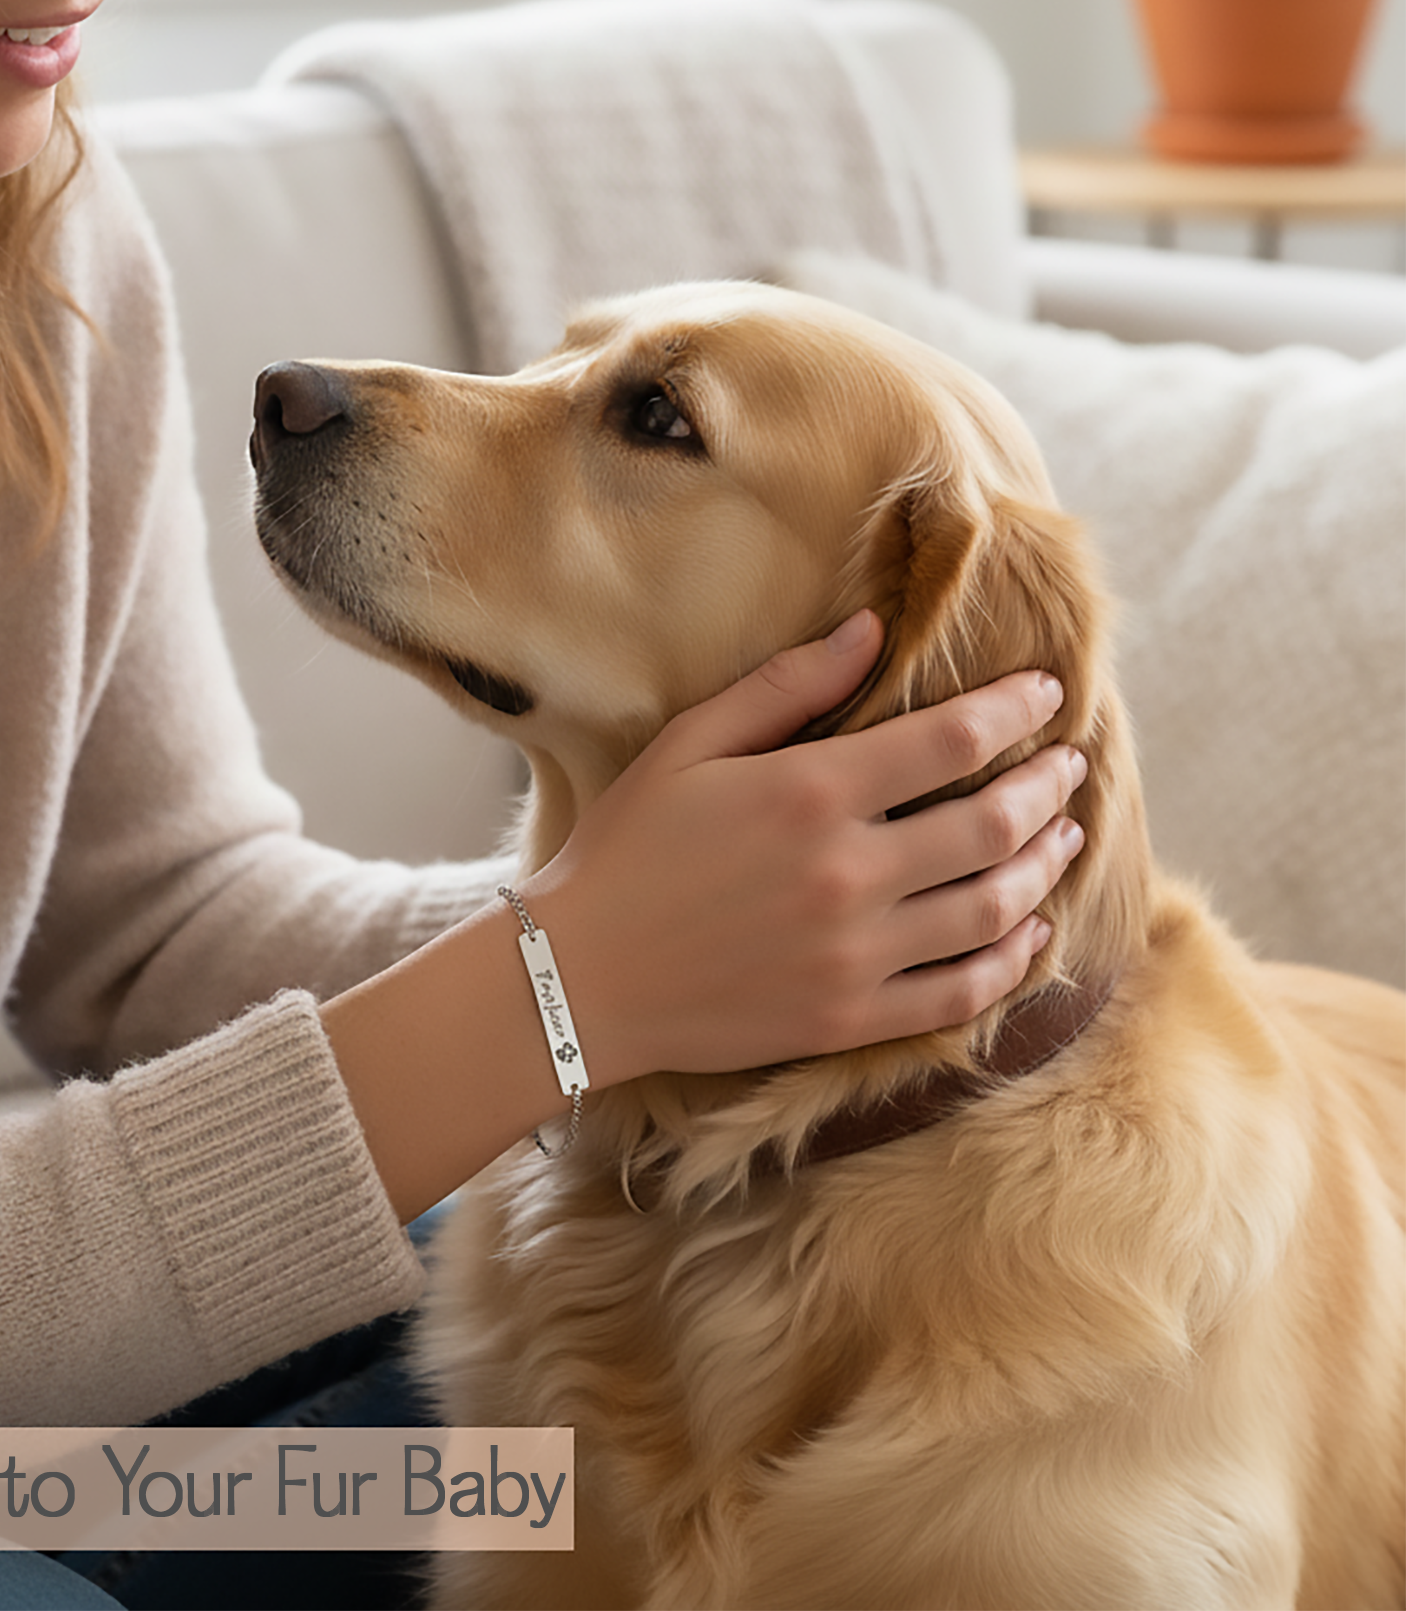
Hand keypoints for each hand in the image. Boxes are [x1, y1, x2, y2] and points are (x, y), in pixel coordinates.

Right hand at [517, 608, 1085, 1085]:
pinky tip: (1029, 931)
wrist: (578, 978)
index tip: (1045, 691)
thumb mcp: (689, 745)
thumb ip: (785, 686)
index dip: (1013, 709)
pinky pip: (962, 993)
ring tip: (1065, 837)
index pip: (951, 740)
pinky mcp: (852, 1018)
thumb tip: (871, 629)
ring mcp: (857, 954)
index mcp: (810, 793)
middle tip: (1069, 765)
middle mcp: (848, 873)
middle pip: (992, 824)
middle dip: (1046, 787)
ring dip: (1045, 866)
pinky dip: (1011, 959)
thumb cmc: (626, 848)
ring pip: (993, 907)